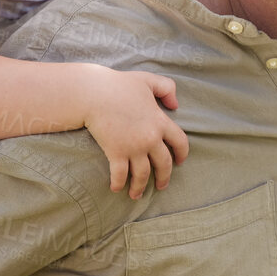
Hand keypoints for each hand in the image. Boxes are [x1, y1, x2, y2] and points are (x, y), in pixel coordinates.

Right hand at [83, 69, 189, 198]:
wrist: (94, 93)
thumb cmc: (119, 85)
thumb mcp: (148, 80)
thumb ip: (167, 88)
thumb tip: (175, 104)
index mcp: (161, 122)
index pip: (180, 142)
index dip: (182, 154)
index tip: (180, 162)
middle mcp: (151, 138)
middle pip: (164, 164)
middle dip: (164, 177)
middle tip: (162, 186)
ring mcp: (134, 147)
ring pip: (143, 174)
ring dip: (140, 187)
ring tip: (137, 195)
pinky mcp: (116, 152)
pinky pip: (120, 175)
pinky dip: (119, 184)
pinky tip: (116, 189)